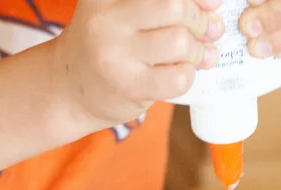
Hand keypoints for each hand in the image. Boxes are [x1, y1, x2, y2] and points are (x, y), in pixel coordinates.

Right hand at [53, 0, 224, 127]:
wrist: (68, 89)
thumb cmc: (105, 47)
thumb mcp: (119, 12)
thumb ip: (159, 6)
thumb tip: (213, 8)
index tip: (211, 4)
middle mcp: (106, 18)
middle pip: (174, 6)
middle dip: (199, 20)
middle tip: (205, 32)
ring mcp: (114, 54)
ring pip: (179, 41)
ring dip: (197, 51)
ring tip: (195, 57)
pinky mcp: (128, 86)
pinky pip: (177, 77)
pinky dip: (188, 75)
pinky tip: (180, 74)